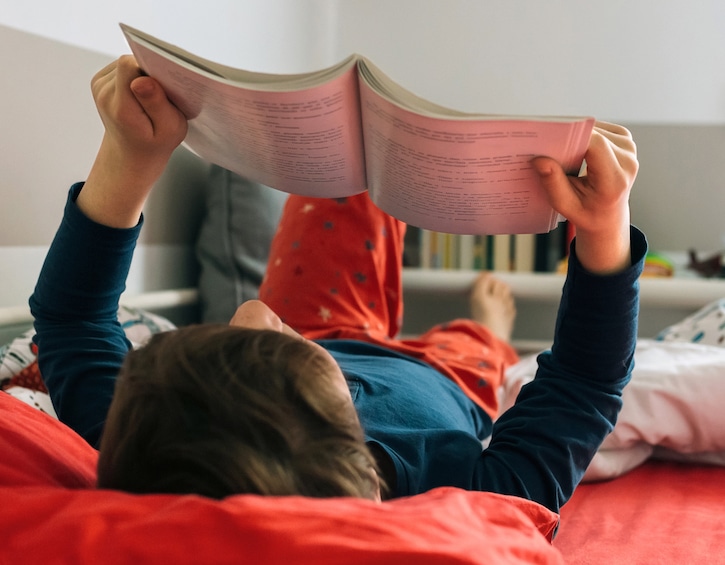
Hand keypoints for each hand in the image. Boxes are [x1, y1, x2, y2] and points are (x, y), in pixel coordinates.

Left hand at [78, 55, 187, 227]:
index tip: (163, 87)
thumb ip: (158, 104)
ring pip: (128, 63)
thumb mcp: (170, 130)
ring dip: (143, 76)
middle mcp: (104, 93)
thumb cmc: (154, 144)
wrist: (130, 155)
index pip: (130, 65)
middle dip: (150, 75)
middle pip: (130, 62)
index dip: (151, 69)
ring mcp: (99, 86)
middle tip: (159, 100)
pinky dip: (136, 77)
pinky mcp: (100, 80)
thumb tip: (143, 79)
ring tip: (150, 100)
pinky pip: (123, 67)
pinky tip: (140, 96)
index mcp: (121, 107)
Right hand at [532, 121, 638, 273]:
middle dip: (570, 138)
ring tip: (565, 154)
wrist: (609, 216)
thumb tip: (539, 160)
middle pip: (595, 135)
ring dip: (578, 137)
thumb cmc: (588, 213)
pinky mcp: (625, 140)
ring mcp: (629, 148)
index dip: (572, 138)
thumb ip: (553, 184)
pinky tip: (578, 150)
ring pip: (596, 129)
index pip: (595, 146)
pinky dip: (585, 136)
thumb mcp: (566, 206)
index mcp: (615, 180)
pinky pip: (600, 129)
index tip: (549, 139)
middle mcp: (627, 161)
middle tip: (549, 147)